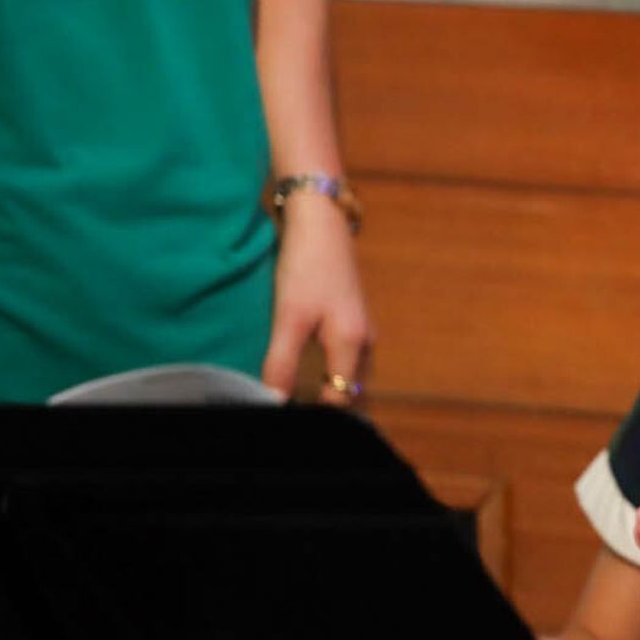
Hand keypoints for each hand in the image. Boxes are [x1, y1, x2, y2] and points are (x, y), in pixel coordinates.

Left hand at [263, 194, 371, 404]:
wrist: (321, 222)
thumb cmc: (306, 268)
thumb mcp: (288, 317)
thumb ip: (282, 362)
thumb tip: (275, 402)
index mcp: (351, 344)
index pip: (342, 398)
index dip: (319, 413)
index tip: (293, 417)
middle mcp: (364, 342)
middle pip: (354, 390)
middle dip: (332, 407)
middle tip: (301, 415)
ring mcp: (361, 329)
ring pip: (353, 374)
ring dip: (334, 390)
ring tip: (304, 400)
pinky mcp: (352, 318)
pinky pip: (348, 359)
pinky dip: (334, 372)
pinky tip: (312, 370)